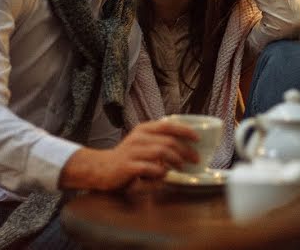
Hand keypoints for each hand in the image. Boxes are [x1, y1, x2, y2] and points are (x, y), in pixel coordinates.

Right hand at [58, 120, 198, 190]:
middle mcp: (139, 137)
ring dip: (176, 161)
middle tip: (195, 159)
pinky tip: (164, 175)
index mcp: (144, 129)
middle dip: (186, 151)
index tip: (198, 138)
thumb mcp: (142, 142)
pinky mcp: (128, 166)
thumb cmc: (127, 157)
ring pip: (161, 152)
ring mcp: (133, 151)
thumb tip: (185, 145)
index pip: (169, 125)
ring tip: (182, 168)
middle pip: (169, 141)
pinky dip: (161, 172)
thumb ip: (158, 141)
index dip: (185, 131)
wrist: (101, 168)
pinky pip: (150, 168)